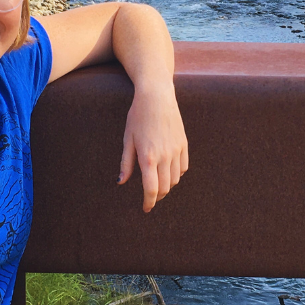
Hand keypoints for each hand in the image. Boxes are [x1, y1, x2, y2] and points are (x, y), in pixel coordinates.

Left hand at [118, 82, 187, 211]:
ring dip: (167, 185)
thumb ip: (126, 163)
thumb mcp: (128, 139)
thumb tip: (121, 182)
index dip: (149, 202)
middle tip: (150, 198)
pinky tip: (169, 170)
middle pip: (165, 188)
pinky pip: (184, 167)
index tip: (146, 208)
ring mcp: (176, 150)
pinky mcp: (184, 144)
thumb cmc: (138, 117)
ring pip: (176, 179)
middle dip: (157, 196)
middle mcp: (165, 157)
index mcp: (148, 157)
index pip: (151, 189)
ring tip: (158, 183)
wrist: (157, 96)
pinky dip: (177, 173)